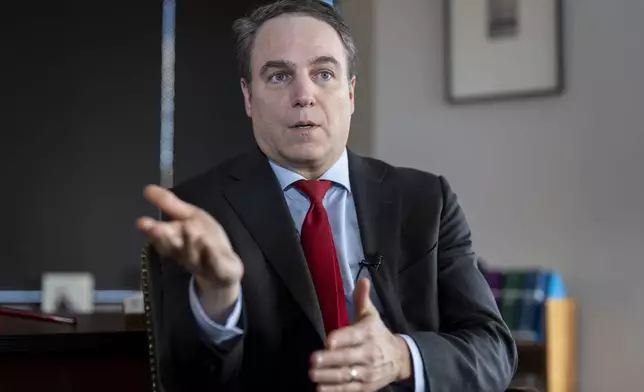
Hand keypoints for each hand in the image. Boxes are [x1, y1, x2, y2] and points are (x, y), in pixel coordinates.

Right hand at [136, 184, 243, 320]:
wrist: (226, 267)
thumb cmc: (205, 239)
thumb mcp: (191, 216)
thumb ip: (170, 205)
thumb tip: (147, 188)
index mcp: (176, 241)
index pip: (161, 237)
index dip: (153, 230)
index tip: (142, 222)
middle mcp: (185, 254)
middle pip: (173, 247)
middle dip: (164, 237)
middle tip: (157, 228)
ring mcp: (202, 264)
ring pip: (193, 255)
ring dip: (190, 242)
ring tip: (190, 228)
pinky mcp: (220, 271)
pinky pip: (215, 264)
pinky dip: (212, 256)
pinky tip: (210, 246)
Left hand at [309, 278, 411, 391]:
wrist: (399, 358)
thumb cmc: (378, 334)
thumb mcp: (371, 315)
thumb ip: (362, 299)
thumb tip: (362, 279)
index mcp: (368, 333)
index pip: (354, 336)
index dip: (342, 339)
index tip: (329, 341)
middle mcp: (369, 353)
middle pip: (348, 357)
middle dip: (330, 359)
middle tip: (313, 360)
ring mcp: (368, 371)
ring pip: (347, 375)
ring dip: (329, 376)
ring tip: (313, 375)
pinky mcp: (366, 386)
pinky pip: (349, 389)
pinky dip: (335, 391)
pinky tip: (320, 389)